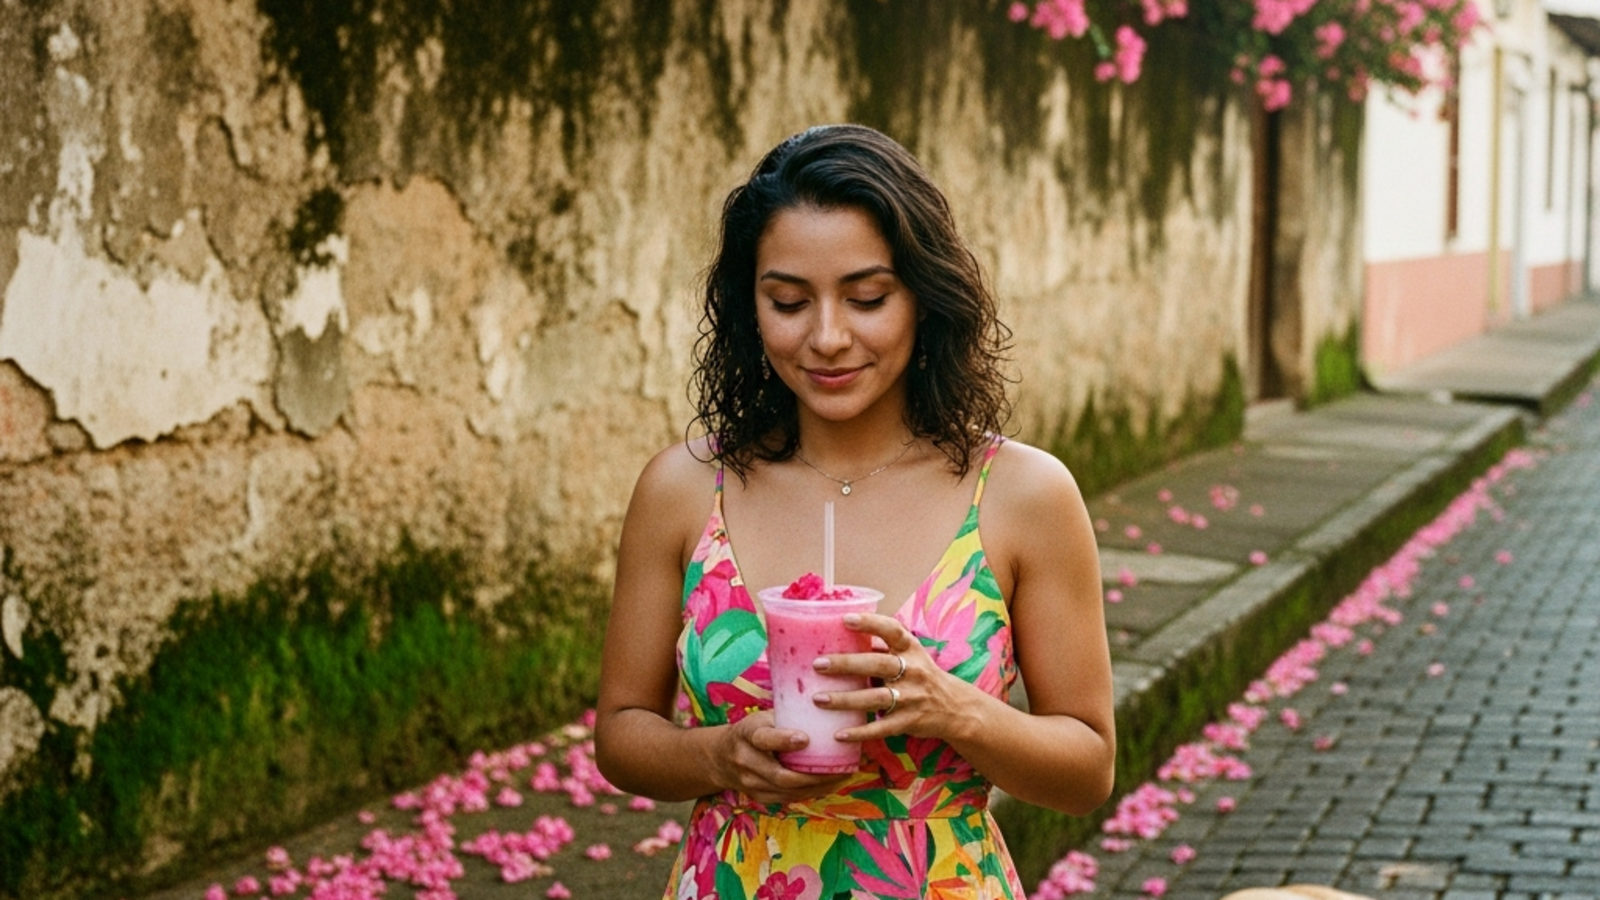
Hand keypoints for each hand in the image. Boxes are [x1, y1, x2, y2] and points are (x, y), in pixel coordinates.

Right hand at [707, 710, 852, 804]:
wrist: (721, 757)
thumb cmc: (753, 730)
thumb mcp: (763, 717)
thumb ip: (788, 714)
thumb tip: (826, 702)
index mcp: (747, 734)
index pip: (764, 739)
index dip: (783, 740)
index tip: (806, 739)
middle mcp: (746, 761)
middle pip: (779, 775)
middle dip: (812, 775)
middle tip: (839, 768)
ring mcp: (751, 782)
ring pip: (787, 790)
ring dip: (817, 786)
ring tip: (842, 777)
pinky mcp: (759, 796)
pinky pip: (789, 798)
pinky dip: (811, 793)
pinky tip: (830, 785)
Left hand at [811, 612, 970, 742]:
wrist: (954, 707)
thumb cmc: (921, 674)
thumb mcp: (909, 655)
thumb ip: (881, 646)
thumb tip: (839, 635)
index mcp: (910, 649)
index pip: (892, 630)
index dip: (870, 623)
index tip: (846, 619)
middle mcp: (912, 671)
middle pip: (877, 665)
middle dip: (847, 664)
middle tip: (818, 664)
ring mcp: (911, 698)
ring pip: (875, 698)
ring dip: (845, 700)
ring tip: (818, 699)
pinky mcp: (908, 722)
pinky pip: (881, 728)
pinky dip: (859, 732)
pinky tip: (837, 734)